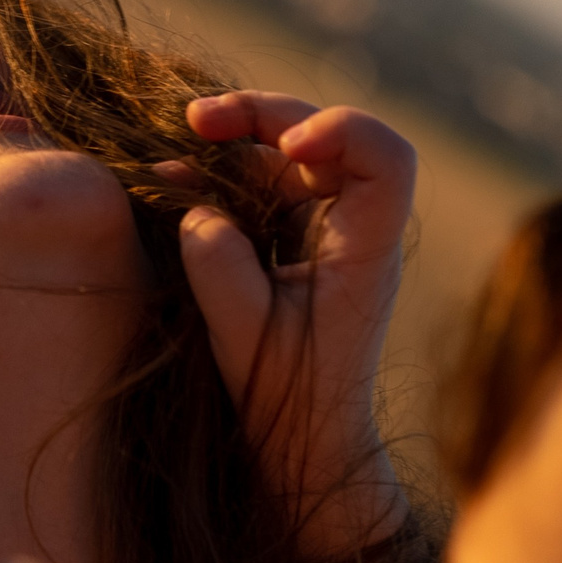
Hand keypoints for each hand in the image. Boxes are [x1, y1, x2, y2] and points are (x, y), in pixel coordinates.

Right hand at [175, 93, 417, 554]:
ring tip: (175, 153)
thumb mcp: (244, 343)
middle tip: (196, 120)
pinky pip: (270, 185)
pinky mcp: (300, 242)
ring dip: (234, 143)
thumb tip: (197, 209)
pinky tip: (179, 184)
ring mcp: (329, 233)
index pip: (386, 160)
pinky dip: (225, 175)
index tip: (285, 149)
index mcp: (366, 254)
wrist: (305, 448)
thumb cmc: (287, 406)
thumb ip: (221, 272)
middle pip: (330, 135)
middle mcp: (357, 232)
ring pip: (291, 154)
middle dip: (263, 115)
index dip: (340, 131)